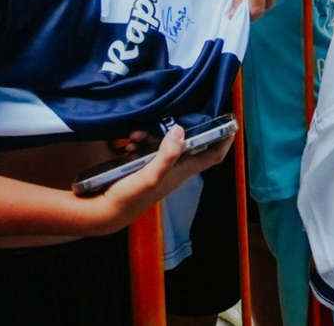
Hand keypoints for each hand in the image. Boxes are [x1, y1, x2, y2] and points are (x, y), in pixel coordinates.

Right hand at [84, 125, 233, 235]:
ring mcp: (159, 166)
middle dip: (175, 129)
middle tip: (161, 121)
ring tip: (134, 136)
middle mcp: (174, 168)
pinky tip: (128, 143)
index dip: (224, 140)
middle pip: (186, 142)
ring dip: (151, 134)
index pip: (213, 156)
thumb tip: (181, 130)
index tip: (230, 122)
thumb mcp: (150, 176)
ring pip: (164, 141)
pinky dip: (140, 141)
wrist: (103, 211)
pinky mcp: (143, 165)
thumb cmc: (129, 197)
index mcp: (182, 171)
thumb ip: (167, 155)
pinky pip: (147, 146)